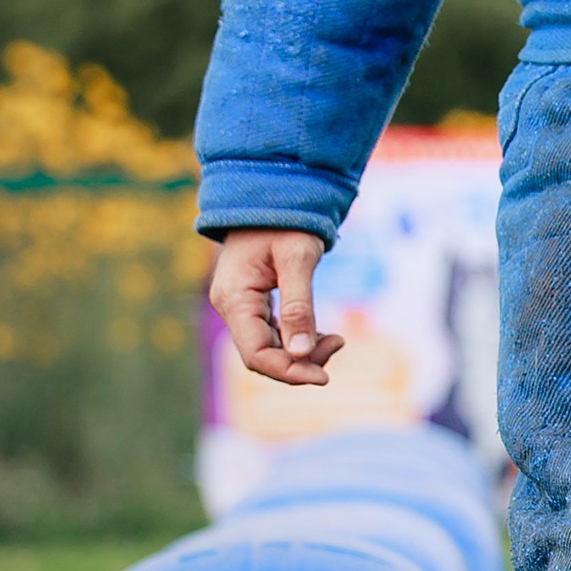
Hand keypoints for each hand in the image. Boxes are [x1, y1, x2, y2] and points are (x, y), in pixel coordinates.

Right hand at [208, 227, 344, 384]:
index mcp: (234, 298)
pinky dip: (297, 340)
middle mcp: (230, 307)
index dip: (289, 372)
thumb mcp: (297, 258)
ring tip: (336, 338)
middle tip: (339, 342)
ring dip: (302, 353)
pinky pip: (272, 335)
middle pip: (262, 357)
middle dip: (300, 362)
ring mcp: (239, 306)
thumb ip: (298, 306)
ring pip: (268, 349)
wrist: (270, 193)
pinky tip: (323, 334)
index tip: (325, 377)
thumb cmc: (285, 220)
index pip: (256, 355)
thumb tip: (301, 353)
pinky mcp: (252, 304)